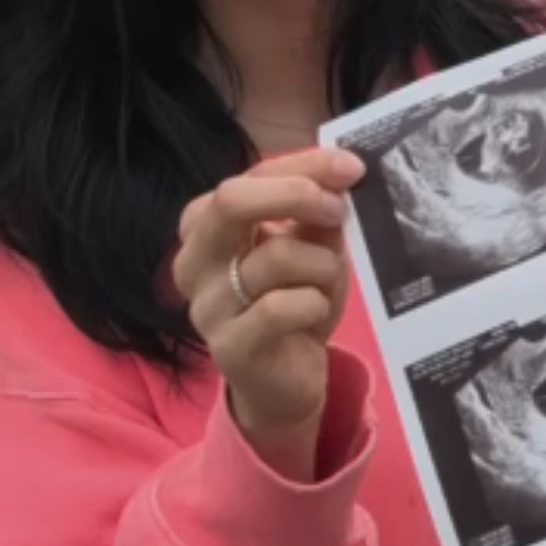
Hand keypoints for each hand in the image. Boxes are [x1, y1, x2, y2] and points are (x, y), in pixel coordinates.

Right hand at [172, 147, 364, 480]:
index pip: (251, 175)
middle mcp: (193, 260)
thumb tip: (342, 170)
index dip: (305, 166)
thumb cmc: (294, 300)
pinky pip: (280, 307)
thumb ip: (316, 208)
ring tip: (326, 283)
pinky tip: (315, 313)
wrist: (287, 379)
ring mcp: (206, 306)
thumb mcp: (309, 245)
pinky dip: (315, 303)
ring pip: (275, 257)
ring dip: (322, 265)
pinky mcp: (229, 348)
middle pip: (231, 201)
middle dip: (296, 194)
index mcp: (206, 224)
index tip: (352, 168)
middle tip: (338, 210)